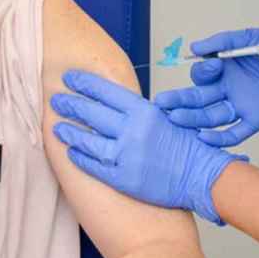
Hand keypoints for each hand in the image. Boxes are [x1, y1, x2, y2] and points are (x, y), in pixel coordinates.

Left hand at [52, 70, 246, 224]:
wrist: (202, 176)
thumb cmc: (187, 147)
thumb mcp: (164, 118)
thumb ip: (138, 112)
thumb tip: (112, 104)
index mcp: (144, 111)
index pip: (105, 92)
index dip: (84, 84)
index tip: (69, 79)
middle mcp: (132, 131)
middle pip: (92, 113)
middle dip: (70, 104)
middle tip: (56, 99)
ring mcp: (127, 156)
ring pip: (87, 140)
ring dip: (69, 132)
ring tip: (57, 127)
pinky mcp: (124, 179)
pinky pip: (94, 166)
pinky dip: (80, 158)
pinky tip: (71, 152)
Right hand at [155, 28, 258, 146]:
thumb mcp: (250, 38)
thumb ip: (222, 42)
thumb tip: (194, 48)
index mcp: (224, 69)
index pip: (202, 75)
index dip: (203, 72)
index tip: (214, 66)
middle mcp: (228, 89)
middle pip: (198, 98)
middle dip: (180, 100)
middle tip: (163, 103)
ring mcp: (240, 105)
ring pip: (210, 116)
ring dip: (193, 118)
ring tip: (177, 118)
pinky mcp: (255, 119)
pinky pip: (234, 133)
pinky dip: (219, 138)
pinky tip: (204, 137)